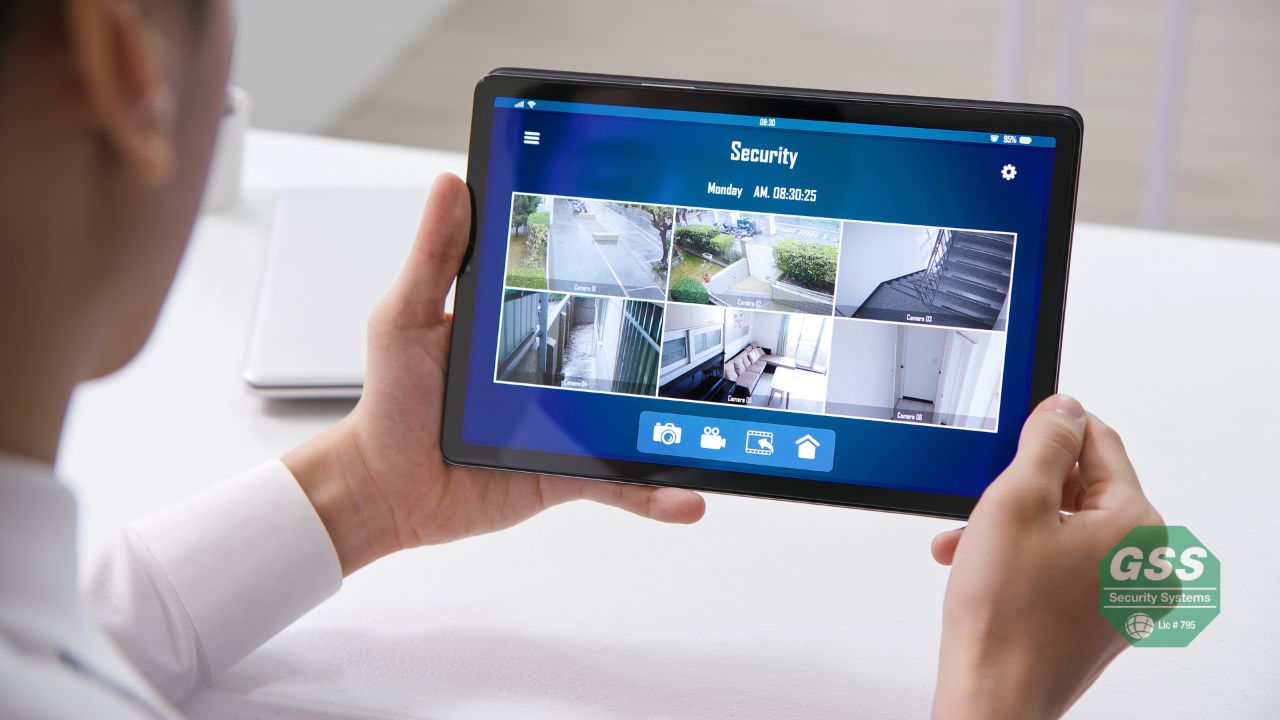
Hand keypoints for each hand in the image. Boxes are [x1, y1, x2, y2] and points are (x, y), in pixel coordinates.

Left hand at [286, 174, 704, 573]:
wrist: (385, 488)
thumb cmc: (390, 401)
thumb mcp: (406, 317)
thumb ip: (435, 257)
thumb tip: (452, 183)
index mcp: (522, 322)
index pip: (581, 284)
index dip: (620, 263)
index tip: (663, 239)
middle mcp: (554, 369)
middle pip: (626, 352)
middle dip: (671, 344)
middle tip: (720, 325)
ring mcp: (565, 422)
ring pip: (636, 420)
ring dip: (678, 428)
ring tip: (718, 425)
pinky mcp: (566, 471)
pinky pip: (619, 482)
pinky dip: (654, 494)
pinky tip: (686, 500)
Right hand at [930, 395, 1161, 719]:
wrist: (994, 694)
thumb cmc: (1005, 615)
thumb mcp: (1015, 500)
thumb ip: (1045, 442)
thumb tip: (1064, 408)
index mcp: (1137, 526)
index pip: (1099, 443)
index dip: (1050, 429)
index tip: (1015, 429)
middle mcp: (1143, 562)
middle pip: (1081, 489)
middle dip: (1021, 489)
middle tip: (979, 502)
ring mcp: (1124, 595)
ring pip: (1064, 529)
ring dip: (1013, 525)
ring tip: (968, 543)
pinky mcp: (1099, 620)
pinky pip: (1063, 566)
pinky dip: (1022, 559)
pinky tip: (983, 569)